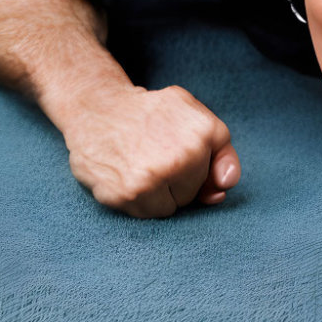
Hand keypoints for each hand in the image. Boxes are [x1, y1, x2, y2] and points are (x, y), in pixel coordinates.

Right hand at [60, 82, 240, 217]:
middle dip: (178, 181)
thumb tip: (225, 187)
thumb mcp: (195, 116)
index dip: (200, 167)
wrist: (96, 107)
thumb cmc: (151, 113)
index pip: (219, 177)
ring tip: (141, 164)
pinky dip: (138, 200)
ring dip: (158, 194)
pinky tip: (127, 174)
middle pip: (193, 194)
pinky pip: (145, 215)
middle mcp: (180, 157)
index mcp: (203, 134)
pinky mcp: (125, 196)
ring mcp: (151, 179)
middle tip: (155, 153)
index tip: (182, 151)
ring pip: (170, 208)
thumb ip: (223, 153)